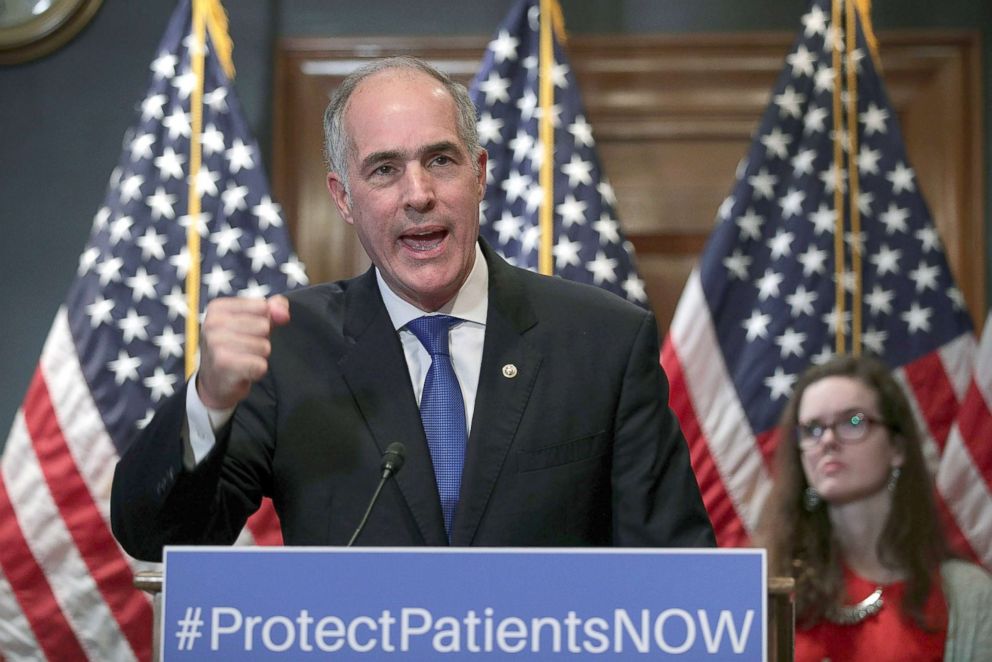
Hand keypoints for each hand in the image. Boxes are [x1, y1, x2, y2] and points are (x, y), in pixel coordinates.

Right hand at [196, 295, 290, 409]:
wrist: (216, 382)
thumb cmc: (236, 347)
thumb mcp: (254, 321)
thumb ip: (274, 308)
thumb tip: (283, 313)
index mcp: (218, 308)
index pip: (262, 306)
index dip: (263, 321)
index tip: (247, 331)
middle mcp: (213, 323)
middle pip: (264, 326)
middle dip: (261, 340)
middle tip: (244, 348)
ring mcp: (216, 344)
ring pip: (264, 346)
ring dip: (259, 356)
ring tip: (243, 360)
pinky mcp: (224, 364)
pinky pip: (260, 365)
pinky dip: (257, 371)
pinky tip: (243, 371)